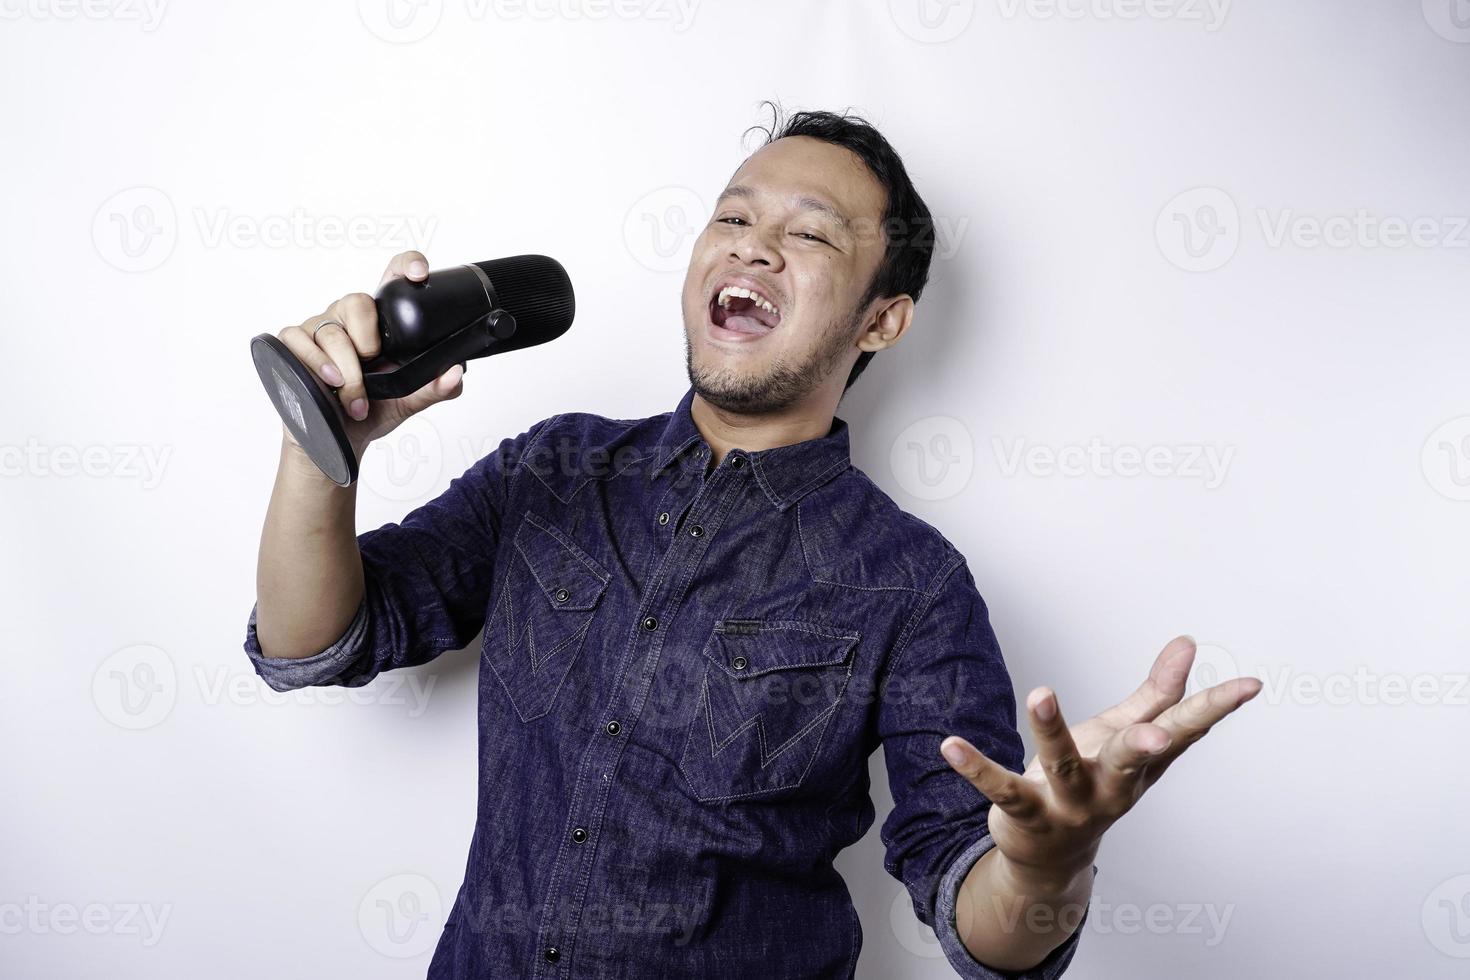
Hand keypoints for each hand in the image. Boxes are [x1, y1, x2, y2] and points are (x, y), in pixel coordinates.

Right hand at [273, 250, 465, 460]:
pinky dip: (315, 364)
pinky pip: (297, 339)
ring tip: (356, 399)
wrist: (339, 439)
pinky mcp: (292, 344)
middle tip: (373, 363)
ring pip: (330, 332)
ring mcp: (318, 329)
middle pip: (356, 301)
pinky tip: (330, 384)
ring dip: (347, 370)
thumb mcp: (409, 401)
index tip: (419, 273)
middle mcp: (348, 318)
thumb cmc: (372, 412)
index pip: (392, 278)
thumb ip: (435, 387)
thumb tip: (454, 374)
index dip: (405, 266)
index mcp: (380, 322)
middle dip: (366, 337)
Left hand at [939, 635, 1261, 882]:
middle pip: (1135, 760)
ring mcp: (1069, 803)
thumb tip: (1188, 644)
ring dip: (1051, 730)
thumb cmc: (1095, 781)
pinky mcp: (1025, 813)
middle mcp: (1112, 785)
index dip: (1217, 708)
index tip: (1252, 684)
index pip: (1184, 730)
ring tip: (1041, 691)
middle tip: (1157, 730)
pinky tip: (950, 744)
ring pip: (1063, 766)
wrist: (1049, 857)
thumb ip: (1157, 692)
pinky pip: (1000, 789)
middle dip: (1147, 744)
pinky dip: (975, 767)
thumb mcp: (1126, 735)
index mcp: (1141, 762)